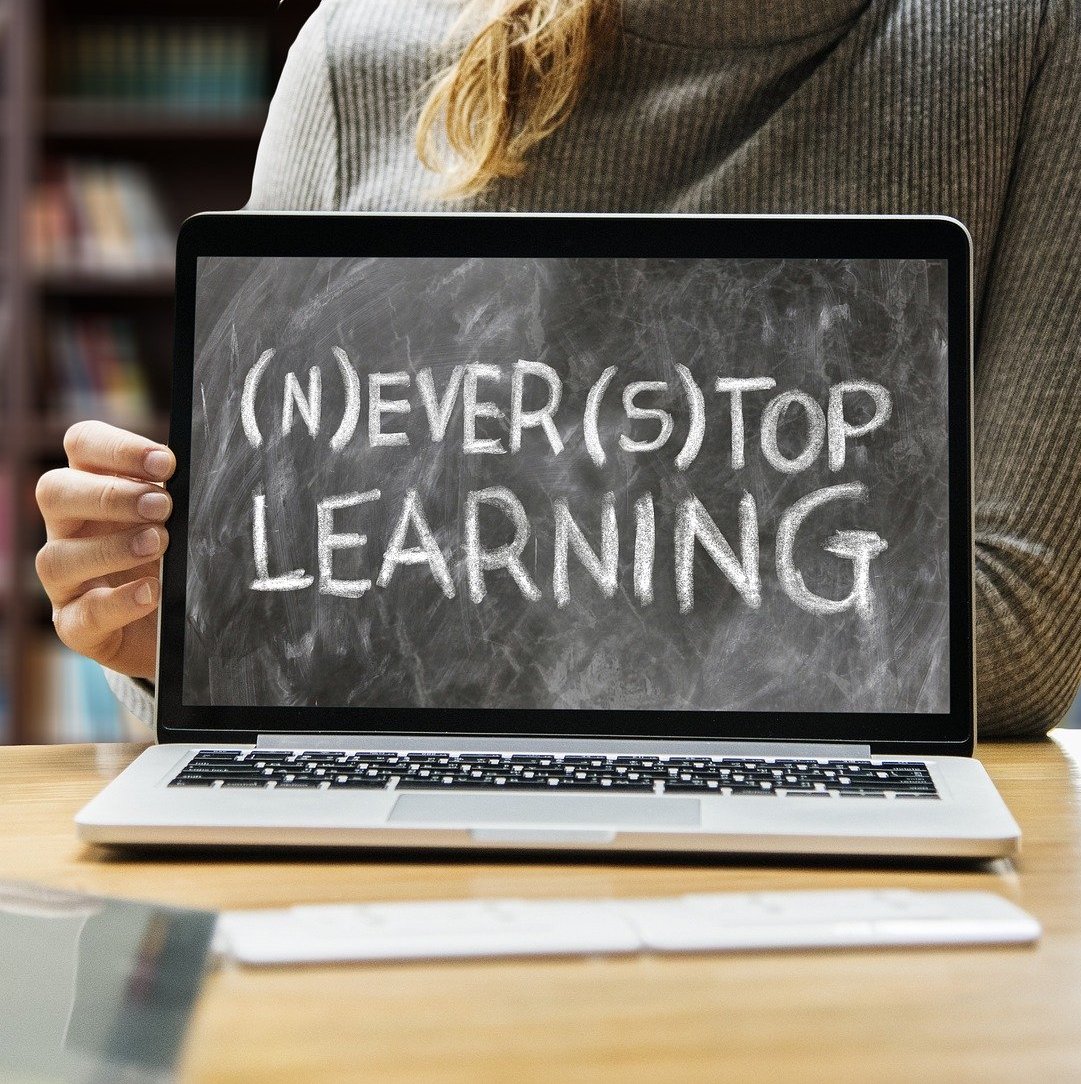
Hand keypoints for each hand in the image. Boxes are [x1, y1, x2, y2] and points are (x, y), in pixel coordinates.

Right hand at [35, 421, 175, 680]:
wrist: (181, 625)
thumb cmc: (180, 558)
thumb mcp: (183, 520)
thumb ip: (183, 496)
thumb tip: (206, 471)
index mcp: (93, 487)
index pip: (82, 445)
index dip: (118, 448)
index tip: (168, 463)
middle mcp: (68, 528)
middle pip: (54, 492)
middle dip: (110, 495)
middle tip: (162, 506)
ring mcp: (65, 580)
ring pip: (57, 557)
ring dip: (111, 548)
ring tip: (158, 544)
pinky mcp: (76, 625)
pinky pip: (83, 614)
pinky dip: (117, 602)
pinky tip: (151, 593)